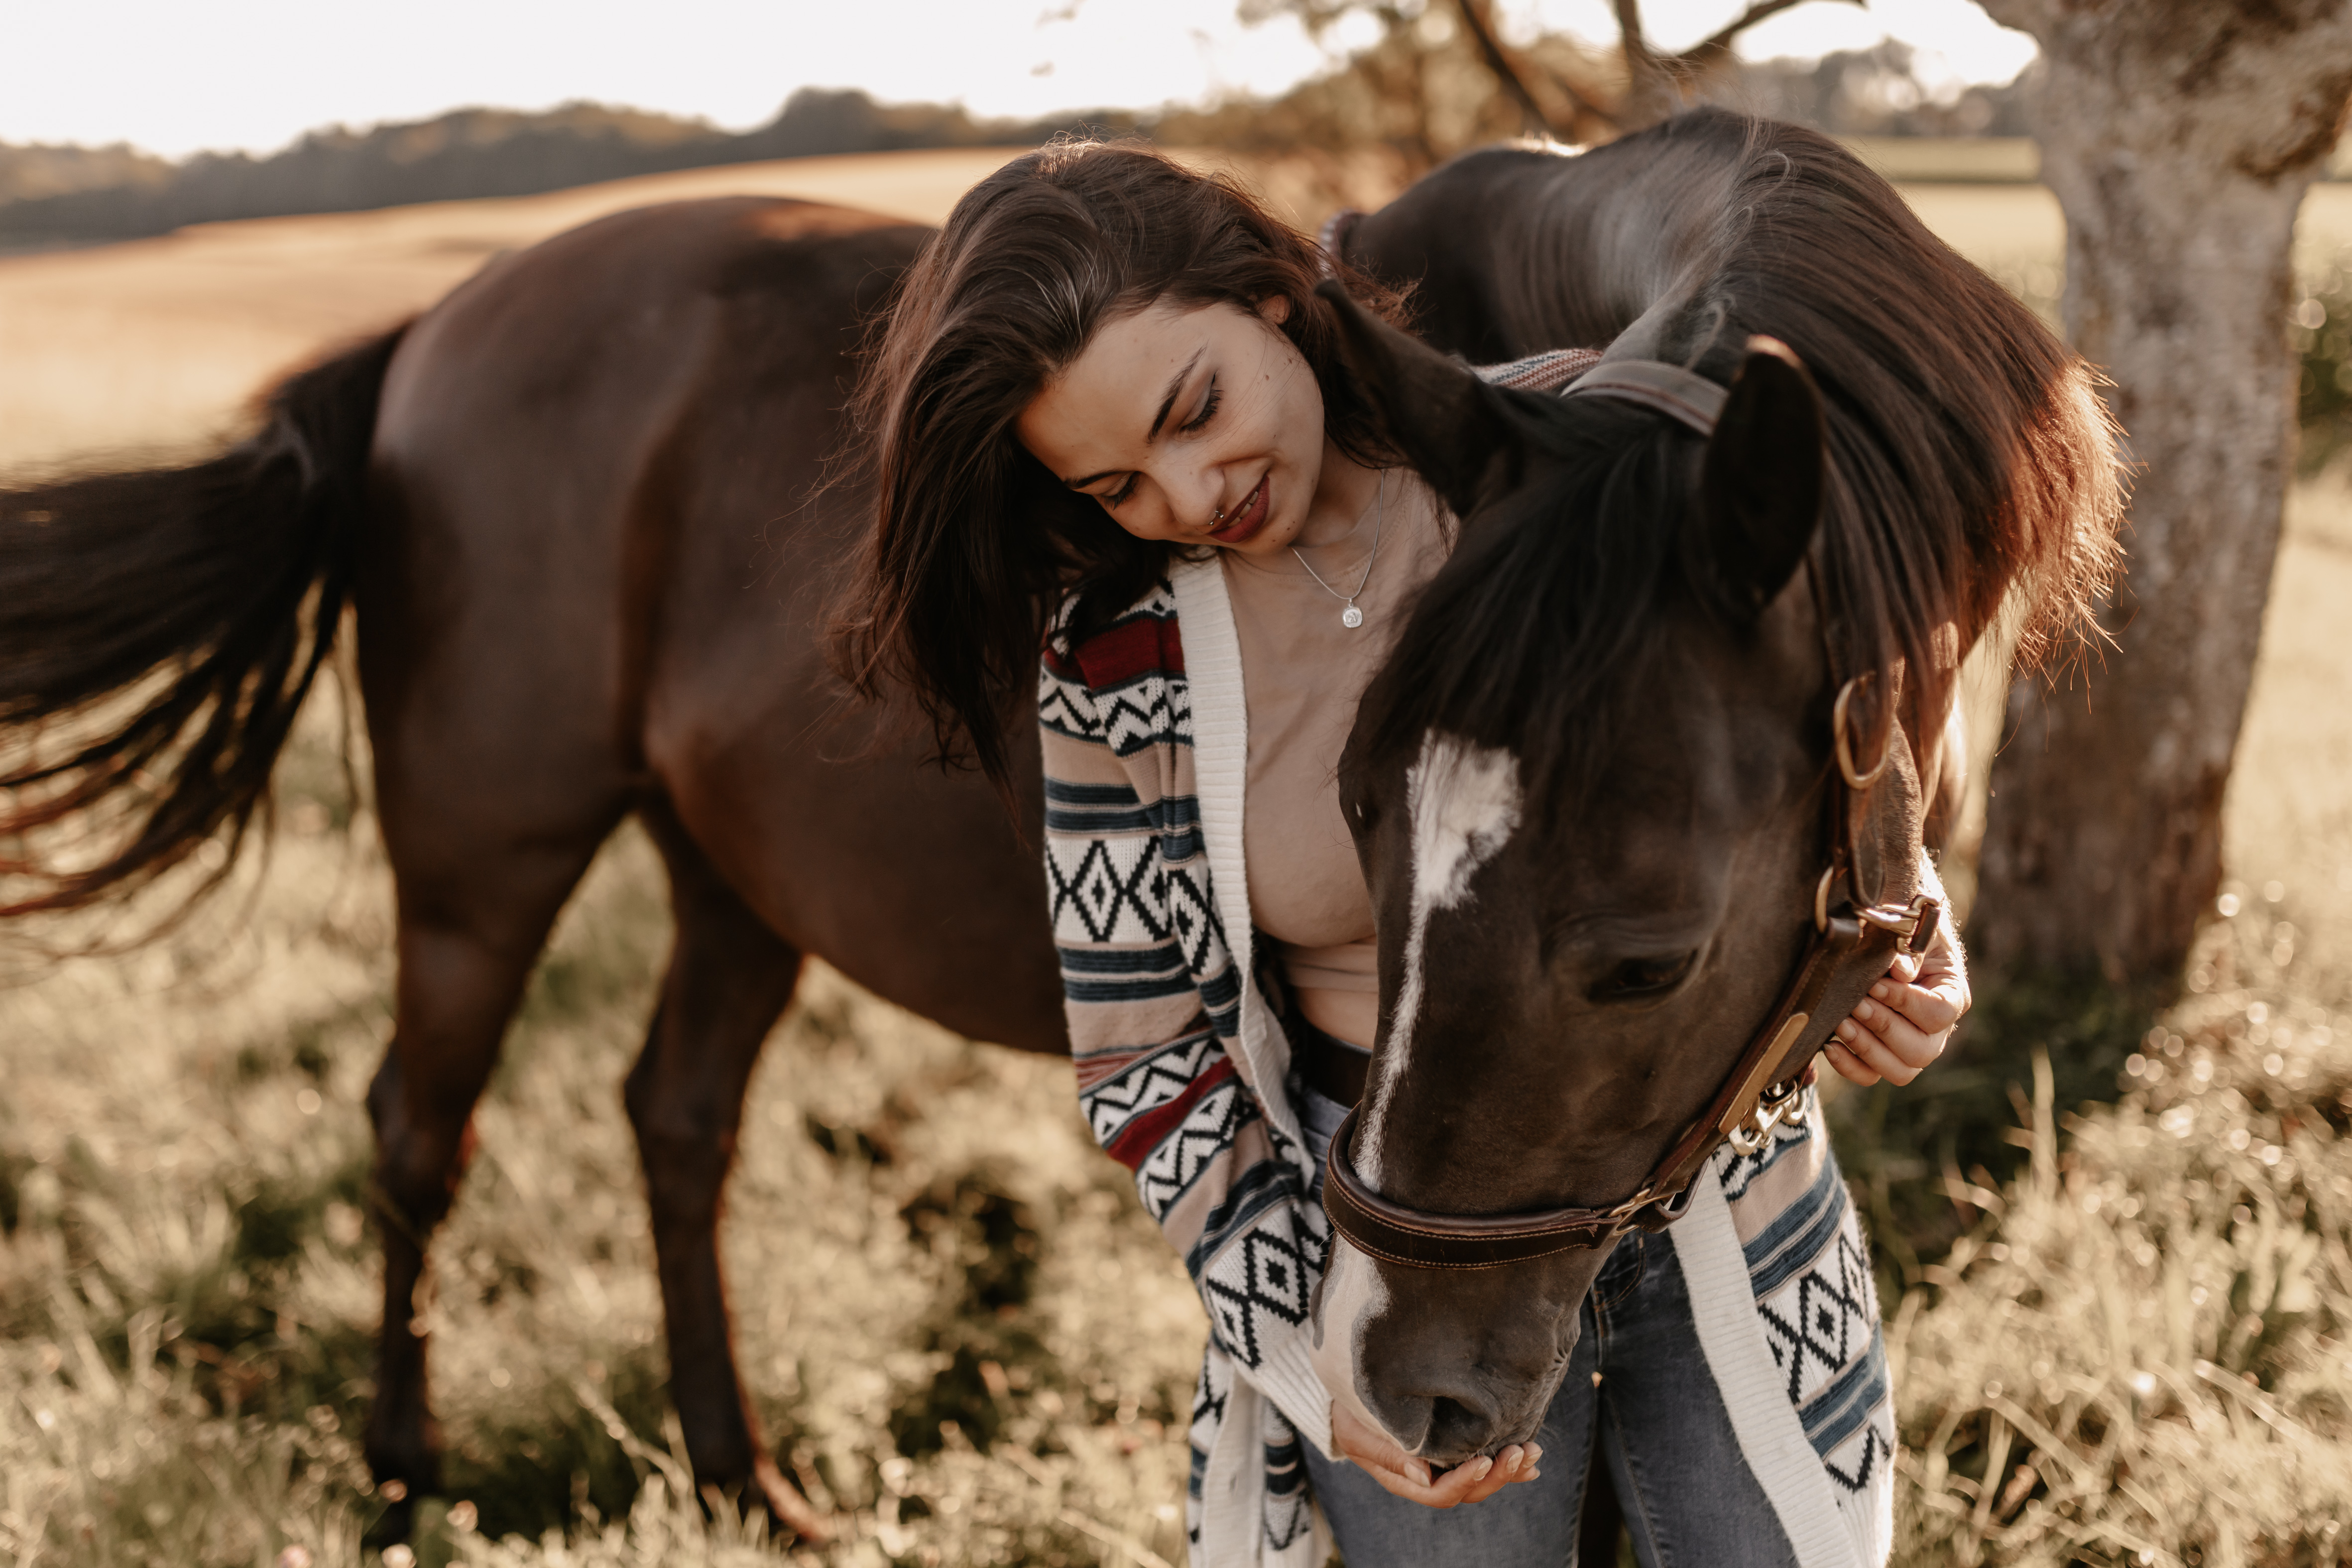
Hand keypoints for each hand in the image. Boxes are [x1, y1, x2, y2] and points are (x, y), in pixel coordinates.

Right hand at [1331, 1403, 1541, 1507]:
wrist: (1350, 1394)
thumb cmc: (1349, 1411)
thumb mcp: (1359, 1431)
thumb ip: (1390, 1454)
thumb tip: (1424, 1475)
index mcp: (1403, 1478)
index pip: (1439, 1491)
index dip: (1465, 1480)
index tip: (1484, 1459)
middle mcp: (1426, 1477)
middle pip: (1467, 1491)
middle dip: (1496, 1475)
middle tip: (1520, 1452)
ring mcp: (1441, 1464)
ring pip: (1480, 1480)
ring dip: (1508, 1468)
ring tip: (1533, 1452)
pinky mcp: (1452, 1448)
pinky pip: (1482, 1461)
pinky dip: (1506, 1460)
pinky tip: (1529, 1458)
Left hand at [1825, 919, 1968, 1087]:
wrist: (1880, 921)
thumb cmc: (1899, 917)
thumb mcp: (1909, 920)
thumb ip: (1908, 944)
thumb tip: (1900, 971)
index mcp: (1950, 991)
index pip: (1941, 1012)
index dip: (1907, 1003)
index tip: (1876, 984)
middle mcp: (1935, 1026)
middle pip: (1922, 1051)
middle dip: (1885, 1028)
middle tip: (1856, 1005)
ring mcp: (1907, 1042)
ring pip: (1900, 1071)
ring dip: (1867, 1050)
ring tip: (1840, 1024)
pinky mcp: (1877, 1051)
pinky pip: (1870, 1075)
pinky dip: (1850, 1067)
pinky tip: (1829, 1045)